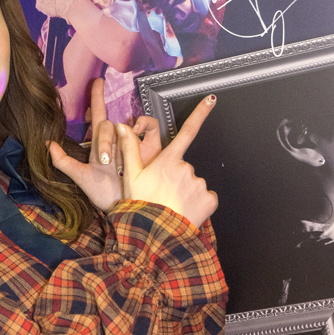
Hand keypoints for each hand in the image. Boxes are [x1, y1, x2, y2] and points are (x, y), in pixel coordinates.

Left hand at [48, 79, 161, 211]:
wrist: (127, 206)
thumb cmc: (104, 194)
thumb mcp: (82, 178)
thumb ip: (63, 162)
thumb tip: (48, 144)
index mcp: (100, 144)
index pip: (97, 115)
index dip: (96, 97)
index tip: (97, 80)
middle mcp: (116, 140)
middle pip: (107, 124)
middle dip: (104, 142)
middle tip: (105, 161)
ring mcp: (132, 141)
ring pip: (125, 124)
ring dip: (119, 138)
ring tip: (118, 159)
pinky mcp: (150, 145)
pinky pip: (148, 125)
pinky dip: (143, 125)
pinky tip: (137, 135)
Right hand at [117, 95, 217, 226]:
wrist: (154, 235)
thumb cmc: (140, 206)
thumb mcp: (131, 176)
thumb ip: (129, 148)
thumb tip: (122, 126)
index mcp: (169, 159)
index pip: (186, 131)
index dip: (200, 113)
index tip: (211, 99)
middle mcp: (187, 167)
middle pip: (184, 167)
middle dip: (176, 178)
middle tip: (162, 194)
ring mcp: (199, 183)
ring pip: (194, 183)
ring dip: (185, 192)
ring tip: (171, 206)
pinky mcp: (209, 199)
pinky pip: (205, 198)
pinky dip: (198, 204)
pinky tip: (185, 211)